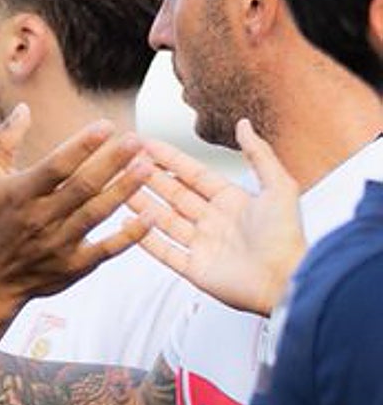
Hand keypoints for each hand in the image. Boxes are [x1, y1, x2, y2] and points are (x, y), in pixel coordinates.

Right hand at [0, 104, 152, 304]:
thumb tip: (23, 107)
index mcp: (21, 194)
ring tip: (148, 167)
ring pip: (97, 214)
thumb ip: (4, 141)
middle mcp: (39, 219)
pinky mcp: (73, 267)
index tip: (107, 126)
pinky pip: (106, 249)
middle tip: (138, 141)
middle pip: (82, 187)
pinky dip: (130, 235)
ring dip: (124, 190)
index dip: (82, 146)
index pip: (55, 167)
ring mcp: (57, 245)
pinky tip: (151, 215)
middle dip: (112, 162)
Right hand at [127, 118, 303, 314]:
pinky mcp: (194, 269)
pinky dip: (144, 238)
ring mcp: (202, 246)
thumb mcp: (279, 187)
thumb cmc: (285, 236)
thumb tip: (243, 123)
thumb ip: (259, 154)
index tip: (146, 144)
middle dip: (150, 178)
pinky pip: (164, 251)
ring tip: (118, 187)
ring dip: (142, 203)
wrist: (285, 281)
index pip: (193, 174)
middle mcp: (214, 221)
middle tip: (125, 162)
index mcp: (232, 201)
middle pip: (174, 194)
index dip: (170, 159)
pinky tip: (127, 224)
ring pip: (164, 220)